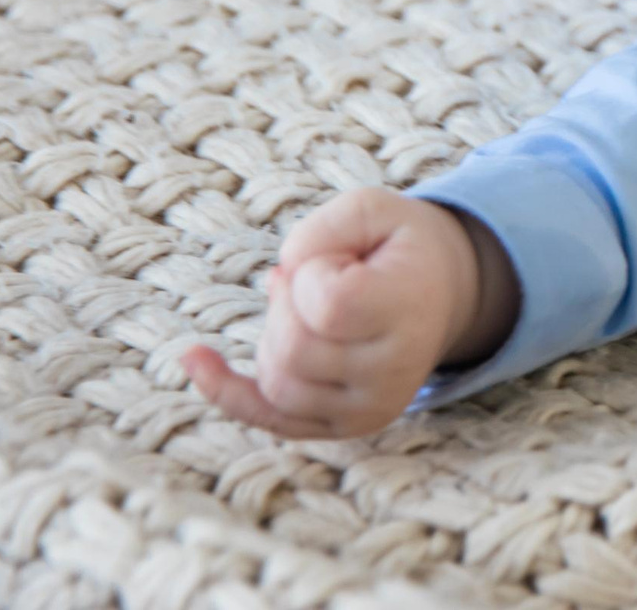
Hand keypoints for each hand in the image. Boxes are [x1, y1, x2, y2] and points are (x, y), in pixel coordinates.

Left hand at [182, 186, 508, 438]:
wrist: (443, 293)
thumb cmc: (396, 245)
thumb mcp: (369, 209)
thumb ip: (320, 230)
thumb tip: (278, 283)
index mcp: (410, 307)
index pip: (328, 305)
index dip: (311, 273)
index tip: (336, 259)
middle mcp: (396, 370)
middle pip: (293, 350)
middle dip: (284, 305)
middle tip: (310, 279)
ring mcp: (372, 407)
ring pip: (277, 385)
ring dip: (272, 338)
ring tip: (304, 310)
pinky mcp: (347, 426)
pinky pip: (269, 419)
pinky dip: (225, 391)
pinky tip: (193, 359)